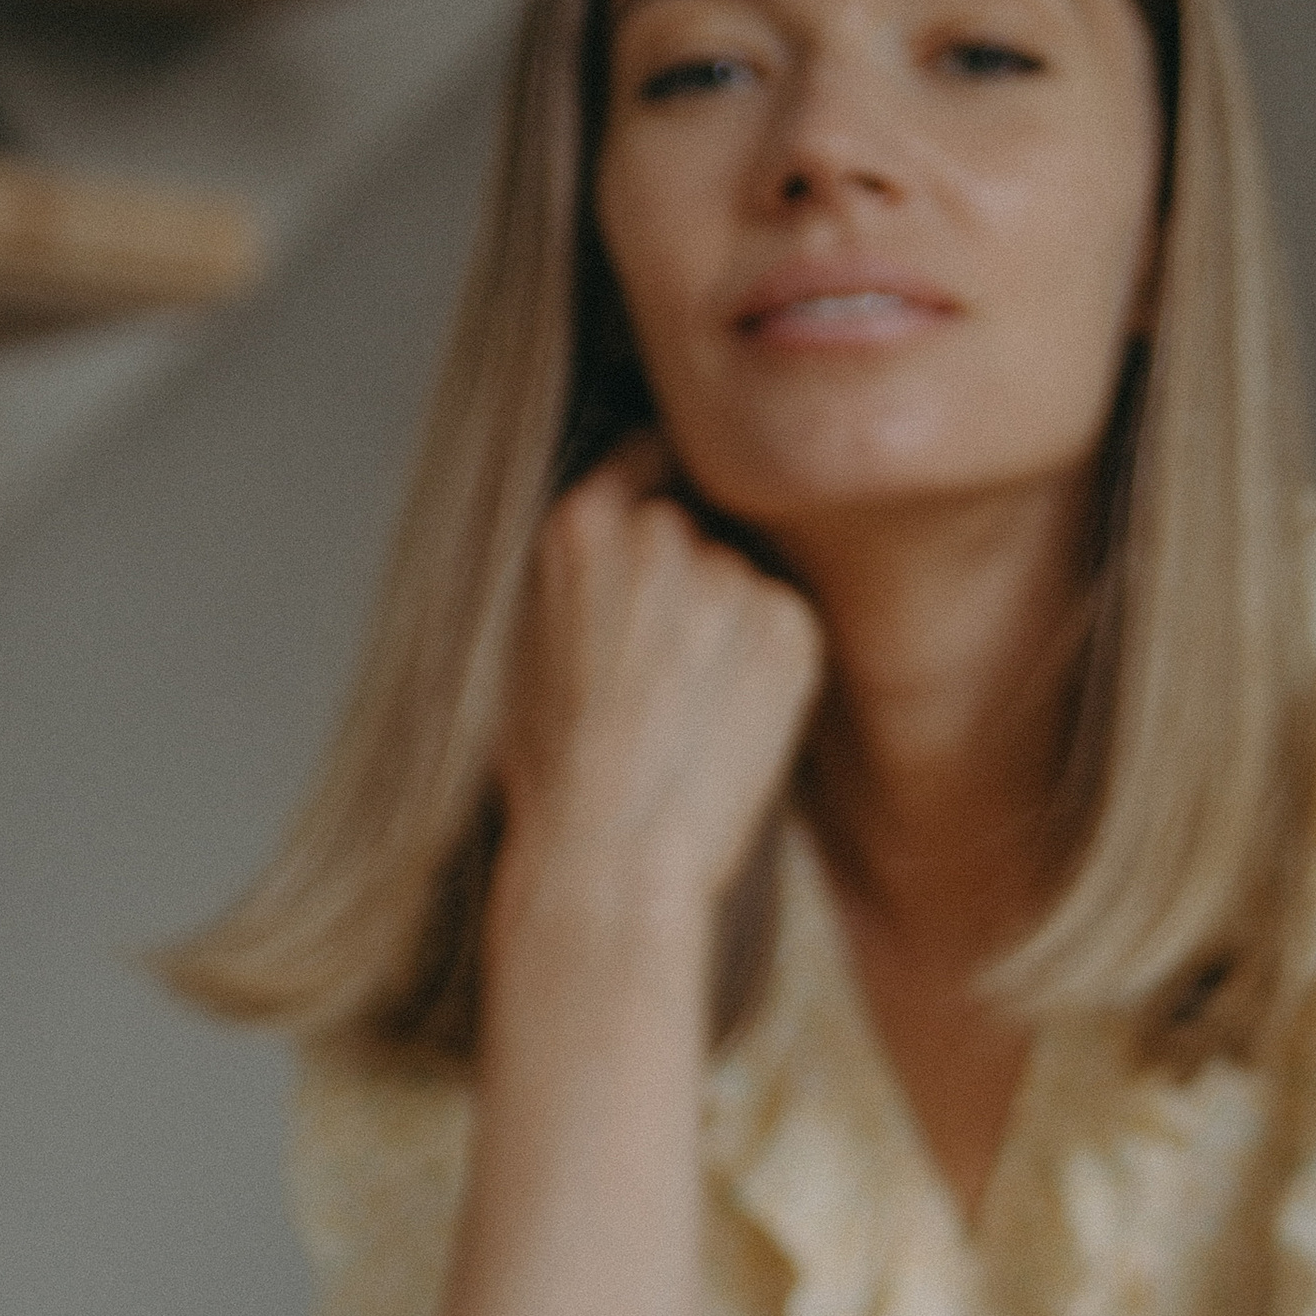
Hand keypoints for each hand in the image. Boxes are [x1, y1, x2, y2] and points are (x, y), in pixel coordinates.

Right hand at [496, 437, 821, 933]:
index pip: (647, 458)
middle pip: (707, 512)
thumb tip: (619, 545)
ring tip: (694, 703)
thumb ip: (581, 572)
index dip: (663, 499)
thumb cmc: (557, 775)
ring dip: (734, 616)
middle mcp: (659, 528)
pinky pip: (788, 619)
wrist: (612, 856)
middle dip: (700, 564)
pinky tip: (729, 720)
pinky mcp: (789, 621)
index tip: (668, 544)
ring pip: (750, 570)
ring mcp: (729, 571)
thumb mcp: (527, 640)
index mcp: (579, 524)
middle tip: (678, 652)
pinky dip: (772, 660)